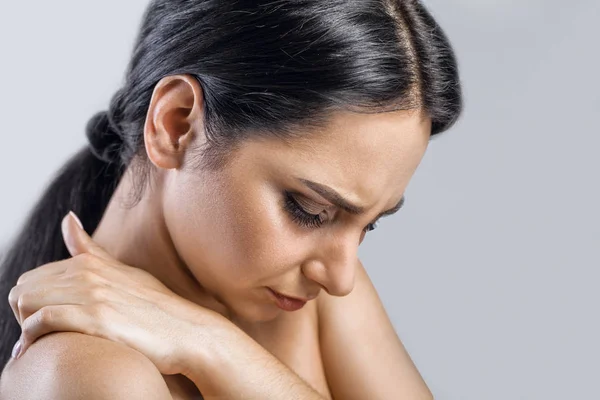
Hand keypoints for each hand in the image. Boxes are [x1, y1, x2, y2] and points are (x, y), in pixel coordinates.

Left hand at [8, 211, 224, 375]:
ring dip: (24, 326)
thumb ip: (91, 250)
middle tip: (39, 335)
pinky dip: (33, 336)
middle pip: (24, 289)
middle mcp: (89, 273)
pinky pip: (45, 320)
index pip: (34, 278)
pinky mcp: (98, 319)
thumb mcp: (124, 272)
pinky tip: (39, 348)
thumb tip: (68, 218)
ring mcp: (94, 294)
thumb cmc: (157, 307)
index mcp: (91, 262)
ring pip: (27, 302)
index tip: (44, 322)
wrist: (188, 331)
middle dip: (23, 314)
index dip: (34, 303)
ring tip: (36, 344)